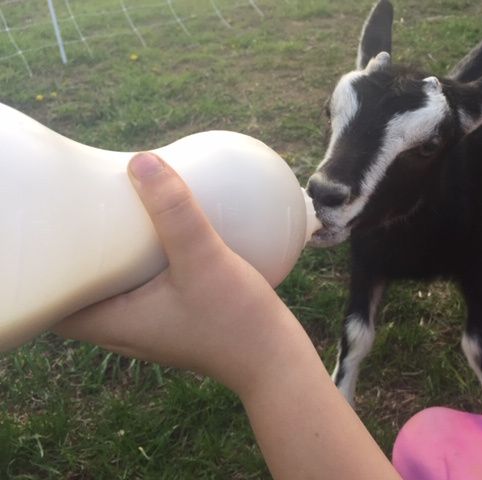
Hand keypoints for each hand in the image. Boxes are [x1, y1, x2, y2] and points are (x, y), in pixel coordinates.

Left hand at [53, 152, 401, 479]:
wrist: (274, 357)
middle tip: (87, 210)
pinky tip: (159, 236)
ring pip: (112, 286)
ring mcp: (148, 326)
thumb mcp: (203, 259)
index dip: (45, 268)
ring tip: (118, 215)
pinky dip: (140, 262)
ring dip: (111, 255)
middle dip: (78, 251)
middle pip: (80, 287)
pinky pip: (140, 288)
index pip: (52, 300)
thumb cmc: (237, 319)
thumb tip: (142, 160)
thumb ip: (175, 211)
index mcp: (112, 322)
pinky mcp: (171, 320)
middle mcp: (122, 329)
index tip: (55, 230)